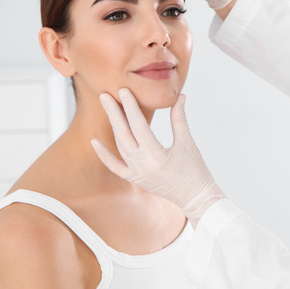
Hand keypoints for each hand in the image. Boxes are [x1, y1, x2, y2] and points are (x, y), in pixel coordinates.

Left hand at [91, 88, 224, 221]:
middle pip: (123, 134)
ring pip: (119, 145)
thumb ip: (179, 118)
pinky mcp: (134, 179)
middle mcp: (142, 166)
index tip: (124, 91)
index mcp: (156, 156)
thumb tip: (179, 96)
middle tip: (106, 95)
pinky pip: (115, 166)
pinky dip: (104, 155)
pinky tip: (94, 141)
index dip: (131, 107)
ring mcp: (136, 174)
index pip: (139, 125)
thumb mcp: (187, 143)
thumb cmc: (195, 171)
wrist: (195, 197)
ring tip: (107, 107)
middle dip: (114, 113)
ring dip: (113, 126)